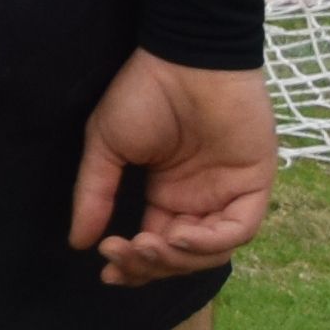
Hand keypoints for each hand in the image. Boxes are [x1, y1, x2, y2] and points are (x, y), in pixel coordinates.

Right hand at [66, 50, 276, 284]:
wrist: (185, 60)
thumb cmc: (143, 94)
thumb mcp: (106, 144)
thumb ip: (95, 193)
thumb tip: (76, 242)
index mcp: (166, 193)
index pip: (153, 244)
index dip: (134, 264)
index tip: (106, 269)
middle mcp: (198, 201)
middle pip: (180, 256)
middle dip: (150, 265)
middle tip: (120, 256)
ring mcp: (227, 195)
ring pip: (210, 252)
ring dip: (177, 259)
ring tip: (145, 246)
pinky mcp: (253, 186)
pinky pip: (237, 230)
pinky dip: (208, 242)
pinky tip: (176, 236)